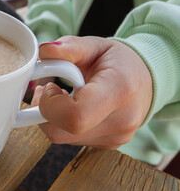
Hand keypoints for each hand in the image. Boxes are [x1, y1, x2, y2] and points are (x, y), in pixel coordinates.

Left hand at [32, 36, 152, 148]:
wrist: (147, 79)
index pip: (74, 117)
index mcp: (119, 91)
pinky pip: (71, 140)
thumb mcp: (94, 46)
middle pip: (61, 131)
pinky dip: (63, 124)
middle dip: (44, 111)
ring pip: (61, 137)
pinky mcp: (109, 145)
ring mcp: (116, 138)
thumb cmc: (118, 61)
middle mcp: (120, 121)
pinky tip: (75, 107)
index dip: (50, 104)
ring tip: (65, 95)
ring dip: (52, 117)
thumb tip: (44, 50)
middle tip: (50, 90)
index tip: (51, 86)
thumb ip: (69, 47)